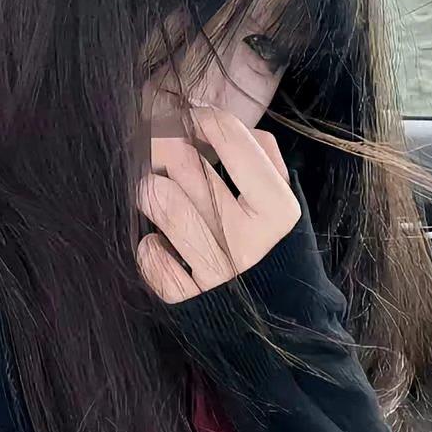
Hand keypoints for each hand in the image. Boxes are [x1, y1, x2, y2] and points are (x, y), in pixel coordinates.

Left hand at [136, 107, 300, 302]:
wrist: (277, 314)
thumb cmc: (270, 241)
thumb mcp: (281, 197)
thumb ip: (259, 153)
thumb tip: (212, 117)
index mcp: (277, 210)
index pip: (232, 139)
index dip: (204, 117)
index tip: (193, 117)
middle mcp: (248, 241)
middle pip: (187, 164)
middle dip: (166, 146)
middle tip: (161, 146)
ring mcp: (217, 272)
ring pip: (162, 201)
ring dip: (150, 188)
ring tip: (155, 190)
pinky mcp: (188, 299)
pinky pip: (150, 255)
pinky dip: (149, 243)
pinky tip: (161, 241)